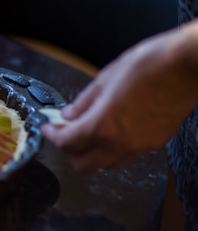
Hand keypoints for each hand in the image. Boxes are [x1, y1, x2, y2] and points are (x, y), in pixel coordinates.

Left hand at [42, 23, 197, 172]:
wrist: (188, 65)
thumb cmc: (151, 65)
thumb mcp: (105, 79)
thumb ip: (83, 102)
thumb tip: (68, 115)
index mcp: (103, 126)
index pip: (66, 143)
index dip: (52, 135)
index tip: (48, 127)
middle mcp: (120, 144)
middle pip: (83, 165)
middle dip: (69, 151)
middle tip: (64, 133)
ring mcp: (139, 147)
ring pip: (105, 164)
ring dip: (91, 153)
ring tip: (86, 132)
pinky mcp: (155, 144)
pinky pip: (125, 156)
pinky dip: (111, 149)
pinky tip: (110, 130)